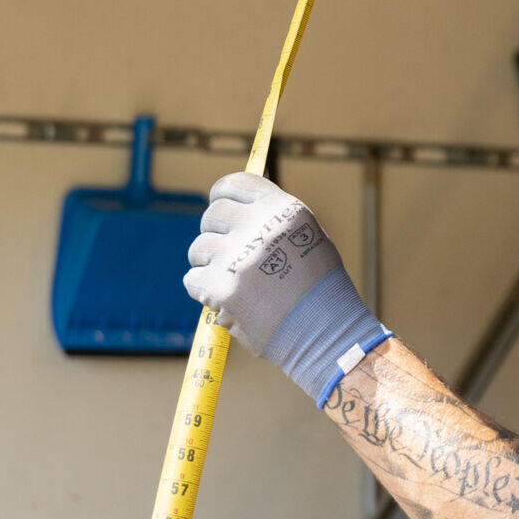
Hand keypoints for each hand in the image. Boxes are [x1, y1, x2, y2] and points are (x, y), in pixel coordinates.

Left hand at [184, 173, 391, 403]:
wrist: (325, 334)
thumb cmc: (319, 290)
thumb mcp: (307, 237)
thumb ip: (272, 219)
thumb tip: (237, 205)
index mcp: (283, 209)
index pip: (235, 184)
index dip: (222, 196)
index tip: (220, 208)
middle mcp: (259, 226)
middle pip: (212, 216)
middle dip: (215, 235)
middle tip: (229, 258)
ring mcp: (237, 256)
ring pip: (198, 249)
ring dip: (209, 266)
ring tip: (234, 284)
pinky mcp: (221, 287)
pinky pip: (193, 280)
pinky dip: (204, 292)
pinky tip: (228, 301)